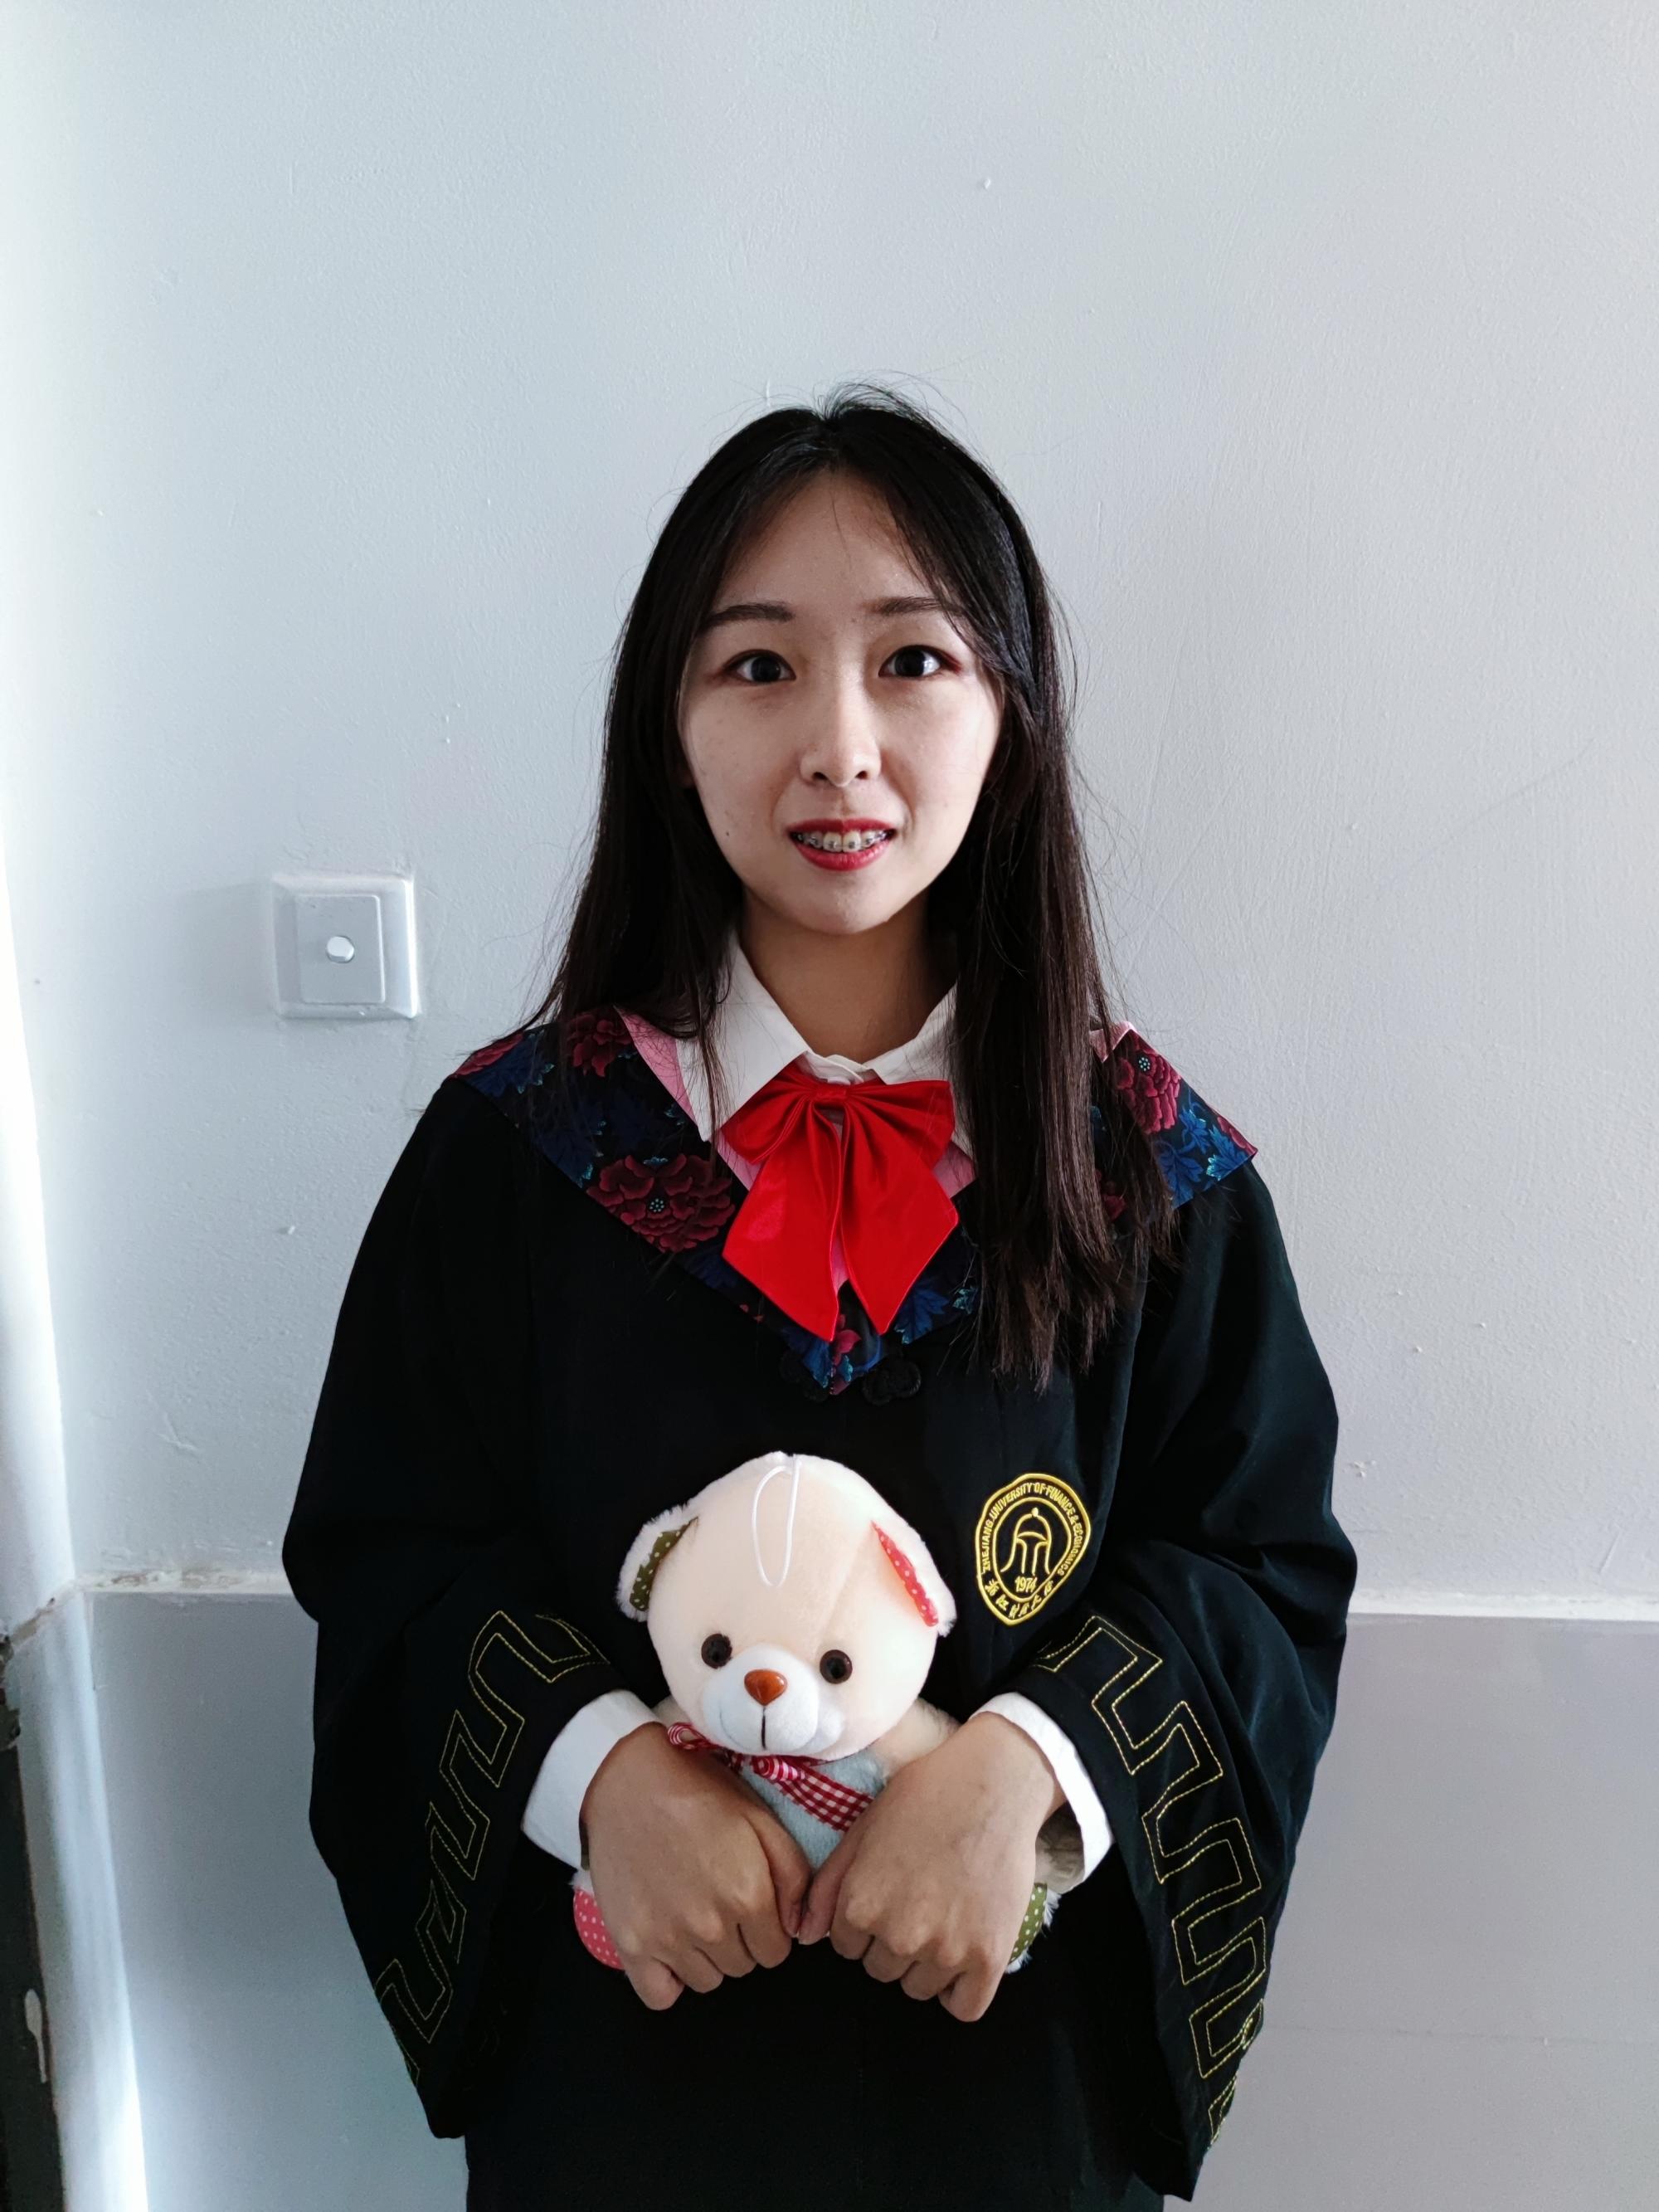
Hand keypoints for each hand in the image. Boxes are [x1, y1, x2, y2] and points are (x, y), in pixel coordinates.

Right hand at [581, 1724, 812, 2011]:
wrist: (629, 1780)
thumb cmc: (698, 1793)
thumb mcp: (760, 1819)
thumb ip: (794, 1875)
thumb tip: (799, 1925)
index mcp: (748, 1896)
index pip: (776, 1952)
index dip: (768, 1928)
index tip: (751, 1905)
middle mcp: (711, 1927)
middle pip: (742, 1967)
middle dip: (740, 1940)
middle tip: (719, 1900)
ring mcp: (668, 1939)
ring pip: (707, 1981)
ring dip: (706, 1957)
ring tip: (692, 1913)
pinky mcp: (631, 1944)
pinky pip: (660, 1995)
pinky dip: (668, 1979)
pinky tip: (670, 1946)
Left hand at [794, 1713, 1064, 2021]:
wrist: (992, 1784)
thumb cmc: (923, 1798)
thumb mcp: (862, 1831)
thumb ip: (828, 1887)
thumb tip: (805, 1936)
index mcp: (860, 1906)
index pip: (847, 1947)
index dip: (866, 1920)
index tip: (890, 1893)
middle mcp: (899, 1936)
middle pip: (882, 1970)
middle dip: (893, 1941)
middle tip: (920, 1900)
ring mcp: (946, 1951)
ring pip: (919, 1988)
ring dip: (926, 1964)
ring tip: (945, 1915)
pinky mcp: (988, 1957)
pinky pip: (964, 2007)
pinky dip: (960, 1991)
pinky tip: (963, 1956)